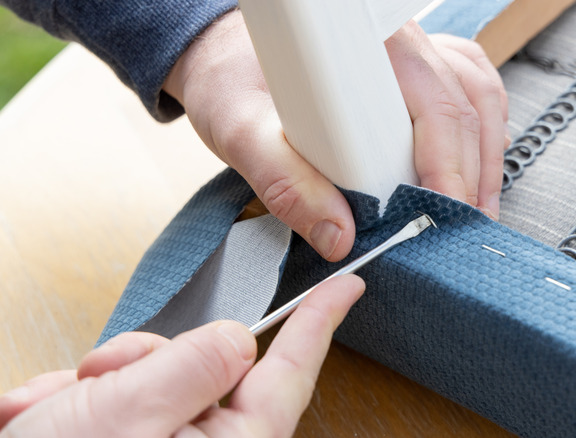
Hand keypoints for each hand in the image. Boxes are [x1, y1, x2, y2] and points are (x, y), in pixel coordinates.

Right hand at [0, 275, 364, 437]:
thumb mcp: (127, 417)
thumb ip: (190, 368)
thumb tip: (237, 340)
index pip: (291, 372)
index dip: (320, 322)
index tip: (346, 288)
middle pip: (204, 365)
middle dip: (145, 359)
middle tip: (98, 380)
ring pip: (154, 376)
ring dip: (101, 384)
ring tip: (57, 415)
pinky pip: (119, 400)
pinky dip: (78, 402)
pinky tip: (43, 419)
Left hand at [163, 12, 507, 261]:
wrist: (222, 49)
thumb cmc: (232, 77)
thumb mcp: (240, 129)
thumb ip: (283, 183)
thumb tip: (339, 237)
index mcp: (366, 46)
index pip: (434, 106)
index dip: (449, 169)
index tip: (443, 218)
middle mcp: (399, 41)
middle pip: (463, 107)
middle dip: (471, 177)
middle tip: (459, 231)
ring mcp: (412, 49)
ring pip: (478, 98)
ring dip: (485, 158)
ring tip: (475, 210)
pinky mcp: (412, 65)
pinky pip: (469, 88)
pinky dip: (482, 131)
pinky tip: (476, 165)